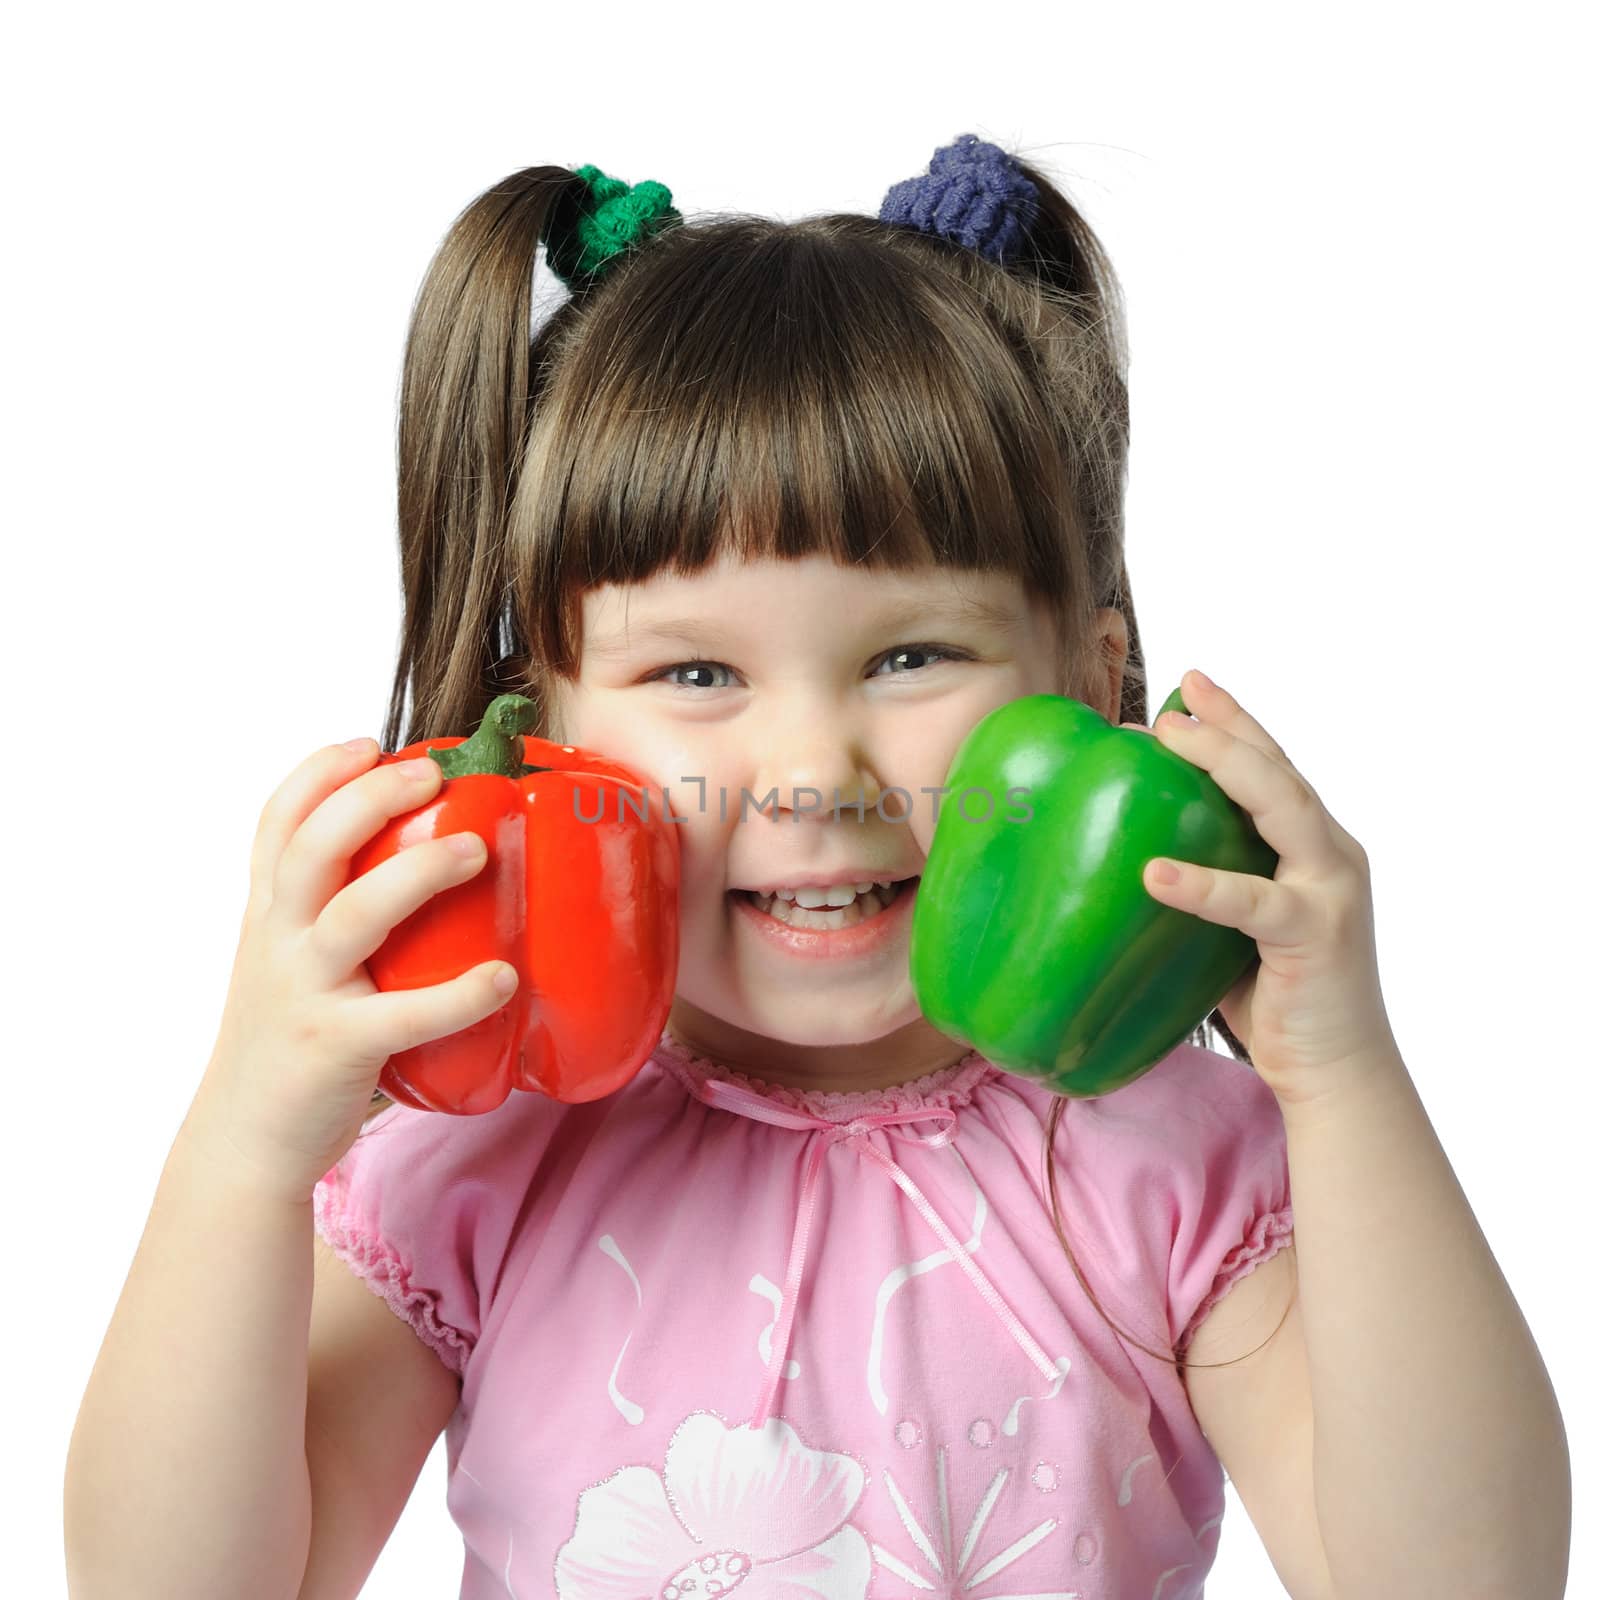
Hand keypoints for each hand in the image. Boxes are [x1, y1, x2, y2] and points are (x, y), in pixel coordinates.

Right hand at [184, 739, 516, 1202]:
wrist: (246, 1141)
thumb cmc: (287, 1042)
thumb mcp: (288, 963)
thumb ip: (329, 915)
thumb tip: (422, 862)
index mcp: (268, 915)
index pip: (276, 823)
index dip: (319, 773)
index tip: (371, 743)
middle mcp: (278, 943)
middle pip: (313, 848)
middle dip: (372, 798)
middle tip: (436, 773)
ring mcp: (304, 993)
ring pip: (354, 915)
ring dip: (419, 873)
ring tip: (478, 850)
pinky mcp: (336, 1048)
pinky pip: (404, 1015)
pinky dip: (458, 995)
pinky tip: (503, 978)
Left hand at [1120, 669, 1397, 1106]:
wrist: (1336, 1071)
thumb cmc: (1276, 997)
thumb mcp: (1236, 926)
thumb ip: (1210, 881)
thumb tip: (1128, 857)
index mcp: (1313, 848)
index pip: (1274, 767)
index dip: (1235, 720)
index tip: (1189, 684)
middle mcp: (1332, 856)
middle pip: (1279, 770)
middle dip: (1225, 728)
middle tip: (1169, 705)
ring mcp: (1331, 891)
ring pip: (1283, 808)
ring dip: (1226, 767)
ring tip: (1167, 743)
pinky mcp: (1317, 936)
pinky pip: (1255, 903)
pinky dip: (1205, 885)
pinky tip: (1158, 873)